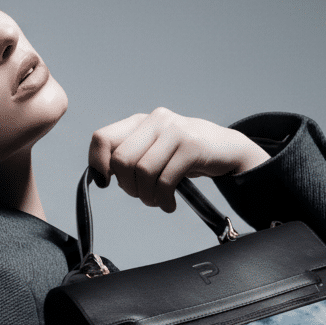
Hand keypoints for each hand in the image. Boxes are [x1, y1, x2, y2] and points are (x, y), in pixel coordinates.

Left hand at [88, 107, 269, 211]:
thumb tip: (102, 176)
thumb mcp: (154, 150)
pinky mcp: (192, 146)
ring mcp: (174, 131)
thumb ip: (130, 156)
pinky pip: (166, 180)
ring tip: (158, 201)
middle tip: (142, 195)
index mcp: (139, 121)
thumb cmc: (186, 155)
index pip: (102, 138)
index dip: (98, 164)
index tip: (106, 182)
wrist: (228, 149)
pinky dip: (164, 199)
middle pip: (121, 160)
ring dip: (148, 196)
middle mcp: (155, 121)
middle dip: (128, 187)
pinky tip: (169, 204)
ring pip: (143, 172)